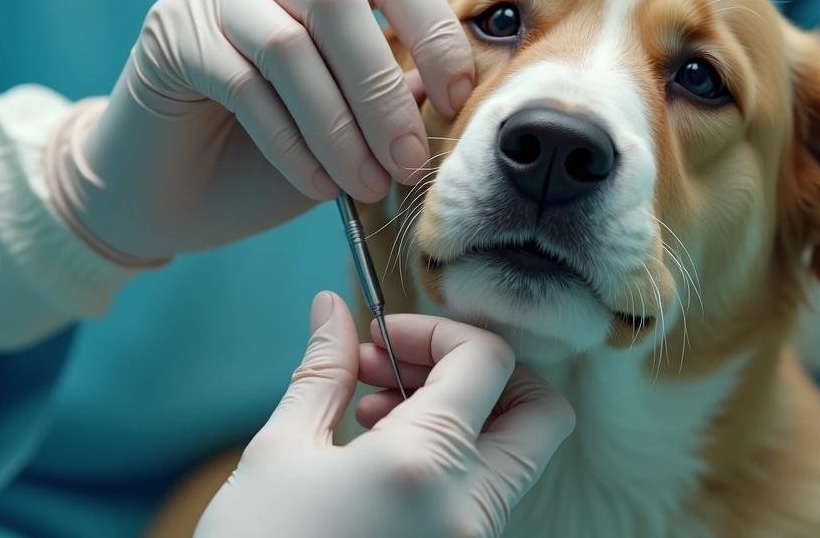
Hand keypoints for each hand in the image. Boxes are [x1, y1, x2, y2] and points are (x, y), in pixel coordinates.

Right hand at [46, 0, 474, 264]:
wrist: (164, 195)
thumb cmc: (264, 156)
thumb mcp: (346, 125)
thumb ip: (388, 97)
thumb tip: (436, 90)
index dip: (434, 30)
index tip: (457, 101)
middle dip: (382, 90)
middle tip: (407, 163)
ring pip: (290, 45)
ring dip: (338, 127)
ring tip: (364, 185)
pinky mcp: (170, 34)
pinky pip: (243, 84)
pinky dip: (290, 143)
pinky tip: (316, 186)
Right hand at [193, 292, 575, 537]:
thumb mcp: (280, 451)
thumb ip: (321, 371)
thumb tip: (331, 308)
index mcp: (429, 465)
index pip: (489, 360)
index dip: (435, 331)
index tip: (377, 340)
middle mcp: (470, 511)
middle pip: (538, 412)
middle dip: (478, 373)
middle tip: (401, 368)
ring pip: (513, 457)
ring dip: (459, 414)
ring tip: (370, 410)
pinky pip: (482, 496)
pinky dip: (449, 459)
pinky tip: (377, 455)